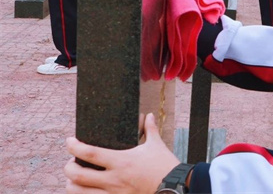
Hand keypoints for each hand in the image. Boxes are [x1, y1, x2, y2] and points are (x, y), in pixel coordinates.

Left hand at [65, 113, 179, 193]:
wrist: (175, 187)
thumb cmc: (165, 165)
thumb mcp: (156, 145)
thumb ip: (149, 129)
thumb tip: (148, 115)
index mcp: (122, 161)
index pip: (90, 153)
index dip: (74, 147)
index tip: (69, 141)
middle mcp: (114, 179)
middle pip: (78, 175)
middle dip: (68, 168)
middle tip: (70, 162)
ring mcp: (114, 193)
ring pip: (80, 192)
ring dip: (72, 185)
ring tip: (74, 179)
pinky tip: (86, 190)